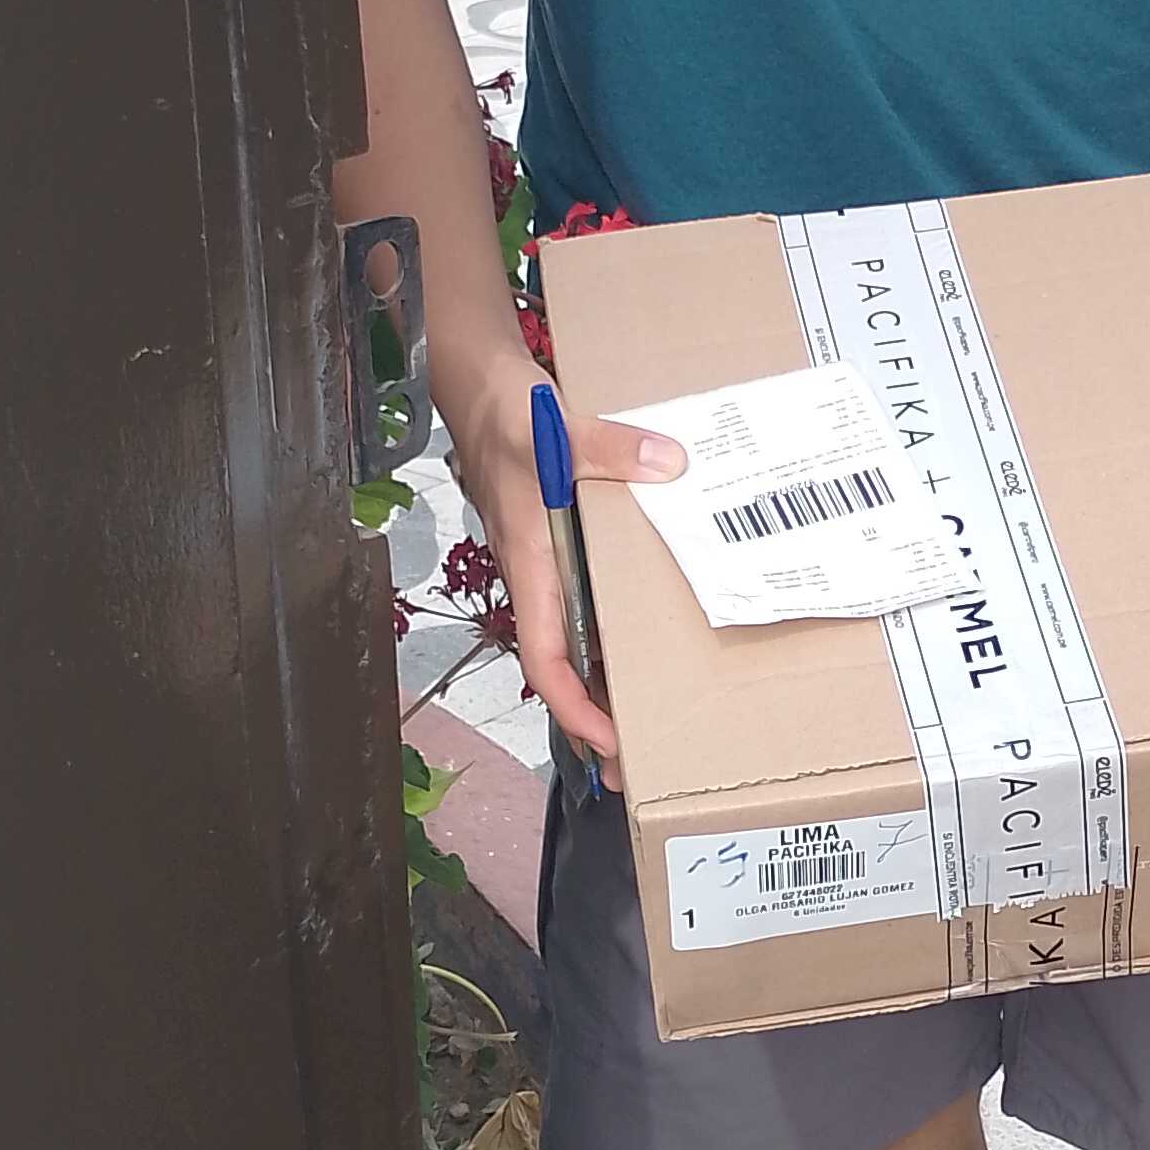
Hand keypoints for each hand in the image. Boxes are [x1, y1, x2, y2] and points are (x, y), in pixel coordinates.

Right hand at [450, 374, 683, 782]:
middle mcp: (538, 574)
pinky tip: (643, 644)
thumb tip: (669, 463)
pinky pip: (586, 602)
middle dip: (592, 719)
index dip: (572, 705)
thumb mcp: (556, 429)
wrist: (480, 383)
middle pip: (561, 667)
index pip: (544, 658)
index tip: (607, 740)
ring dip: (603, 683)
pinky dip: (610, 633)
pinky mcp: (562, 541)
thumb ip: (610, 448)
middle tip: (633, 766)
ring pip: (574, 640)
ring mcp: (549, 562)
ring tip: (644, 726)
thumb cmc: (506, 414)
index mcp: (530, 565)